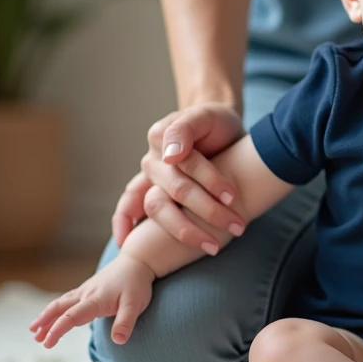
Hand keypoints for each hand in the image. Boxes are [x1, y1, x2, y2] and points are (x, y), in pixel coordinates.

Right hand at [29, 255, 155, 347]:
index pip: (71, 317)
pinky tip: (55, 314)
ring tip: (35, 330)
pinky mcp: (88, 288)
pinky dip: (57, 308)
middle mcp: (86, 294)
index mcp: (95, 300)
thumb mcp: (136, 304)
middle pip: (60, 308)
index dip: (57, 330)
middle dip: (45, 322)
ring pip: (61, 303)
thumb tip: (118, 341)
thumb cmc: (137, 284)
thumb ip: (126, 322)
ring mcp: (86, 290)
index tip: (47, 343)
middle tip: (34, 336)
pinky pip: (68, 299)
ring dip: (47, 315)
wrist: (138, 261)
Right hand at [113, 102, 245, 253]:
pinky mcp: (151, 192)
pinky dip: (125, 224)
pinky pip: (129, 207)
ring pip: (157, 207)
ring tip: (213, 246)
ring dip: (184, 230)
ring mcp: (149, 179)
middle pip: (177, 190)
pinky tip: (127, 244)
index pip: (186, 164)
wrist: (218, 129)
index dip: (210, 181)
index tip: (233, 197)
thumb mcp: (207, 115)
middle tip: (237, 226)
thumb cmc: (215, 123)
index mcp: (162, 136)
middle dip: (209, 210)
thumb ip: (187, 127)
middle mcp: (152, 159)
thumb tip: (170, 155)